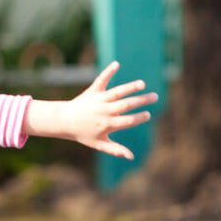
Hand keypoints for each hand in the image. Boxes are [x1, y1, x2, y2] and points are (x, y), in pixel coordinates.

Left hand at [22, 61, 158, 159]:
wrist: (64, 121)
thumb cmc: (83, 134)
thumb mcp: (99, 144)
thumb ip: (116, 150)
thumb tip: (132, 157)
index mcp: (107, 124)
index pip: (127, 121)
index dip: (139, 118)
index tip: (148, 114)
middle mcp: (104, 111)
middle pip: (126, 105)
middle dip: (141, 101)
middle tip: (155, 97)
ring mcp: (98, 100)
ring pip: (116, 92)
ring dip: (130, 87)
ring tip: (142, 84)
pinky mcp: (92, 91)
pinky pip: (101, 80)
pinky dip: (108, 72)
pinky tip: (117, 64)